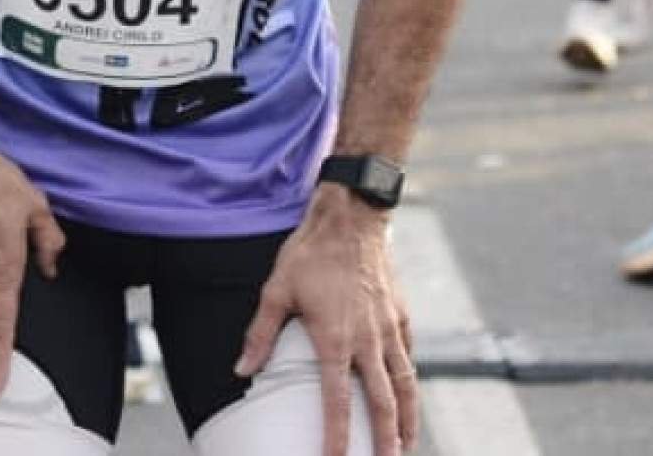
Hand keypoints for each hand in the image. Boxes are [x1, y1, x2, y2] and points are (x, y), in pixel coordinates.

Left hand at [236, 190, 414, 454]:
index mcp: (335, 340)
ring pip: (406, 386)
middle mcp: (368, 341)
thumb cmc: (309, 254)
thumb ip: (260, 334)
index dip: (337, 436)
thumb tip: (242, 370)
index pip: (338, 402)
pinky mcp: (402, 317)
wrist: (350, 219)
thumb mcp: (276, 291)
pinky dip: (411, 381)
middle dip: (387, 441)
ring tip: (407, 447)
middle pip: (384, 404)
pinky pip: (409, 357)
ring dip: (409, 420)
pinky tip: (409, 396)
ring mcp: (390, 330)